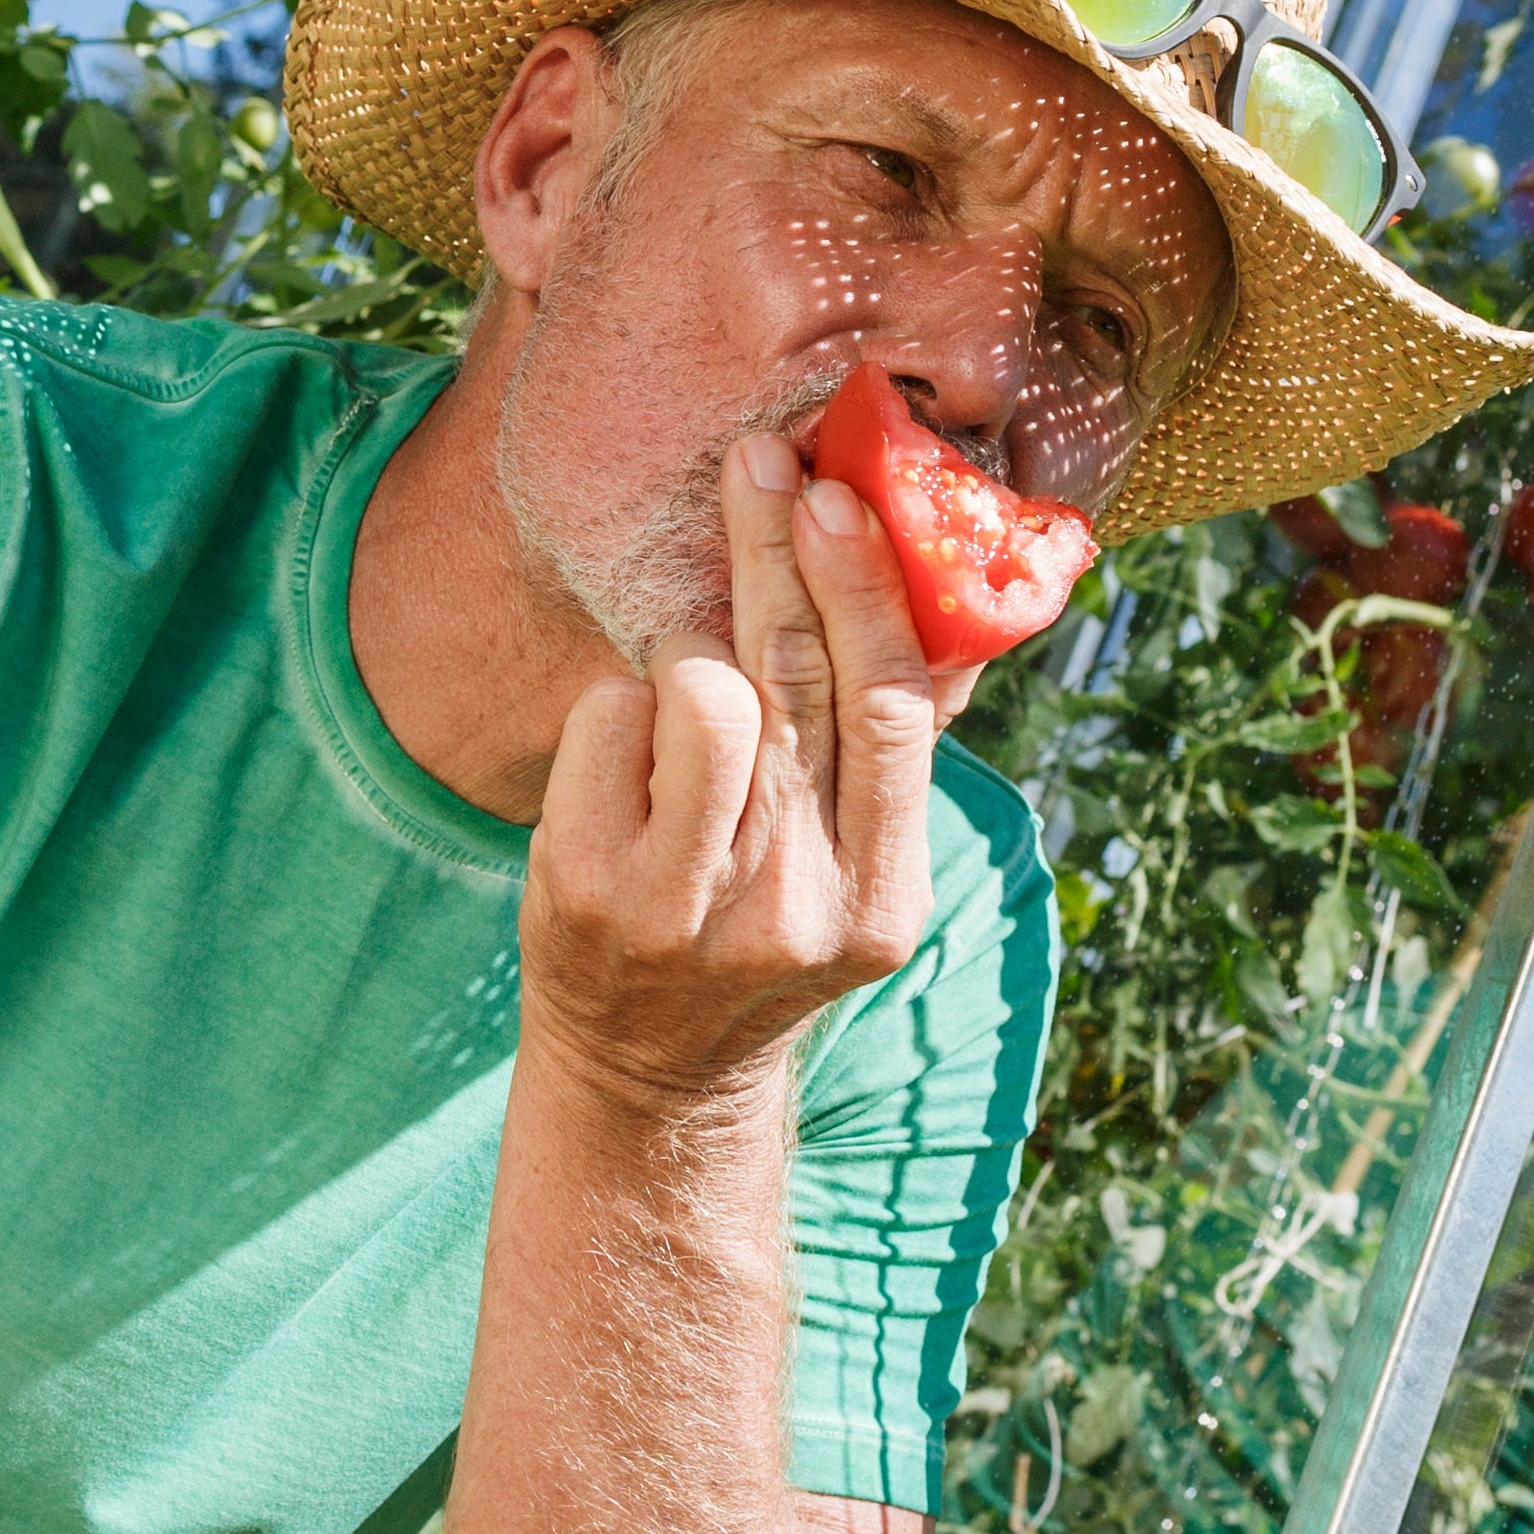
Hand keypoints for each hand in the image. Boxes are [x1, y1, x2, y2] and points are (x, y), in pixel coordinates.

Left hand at [518, 433, 973, 1111]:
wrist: (647, 1072)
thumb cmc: (755, 930)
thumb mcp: (851, 875)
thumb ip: (885, 759)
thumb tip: (946, 597)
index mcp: (883, 897)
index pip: (891, 710)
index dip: (866, 590)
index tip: (840, 497)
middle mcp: (794, 904)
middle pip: (794, 676)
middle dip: (773, 546)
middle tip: (760, 461)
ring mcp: (685, 902)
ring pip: (698, 686)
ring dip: (687, 647)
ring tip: (686, 685)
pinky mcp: (586, 886)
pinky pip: (608, 715)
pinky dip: (615, 706)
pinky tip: (624, 756)